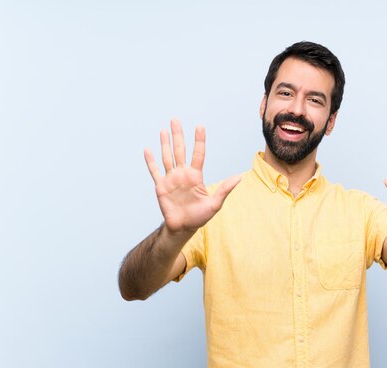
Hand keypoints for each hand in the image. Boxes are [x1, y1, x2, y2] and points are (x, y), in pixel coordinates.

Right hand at [144, 119, 240, 233]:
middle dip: (178, 135)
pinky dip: (151, 161)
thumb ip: (225, 189)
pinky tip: (147, 150)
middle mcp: (183, 174)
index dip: (199, 140)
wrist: (183, 227)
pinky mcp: (161, 186)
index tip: (200, 126)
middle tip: (175, 119)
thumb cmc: (200, 216)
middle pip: (180, 150)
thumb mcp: (215, 204)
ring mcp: (171, 179)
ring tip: (163, 130)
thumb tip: (239, 177)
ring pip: (167, 157)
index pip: (198, 154)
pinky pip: (154, 171)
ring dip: (165, 143)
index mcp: (196, 176)